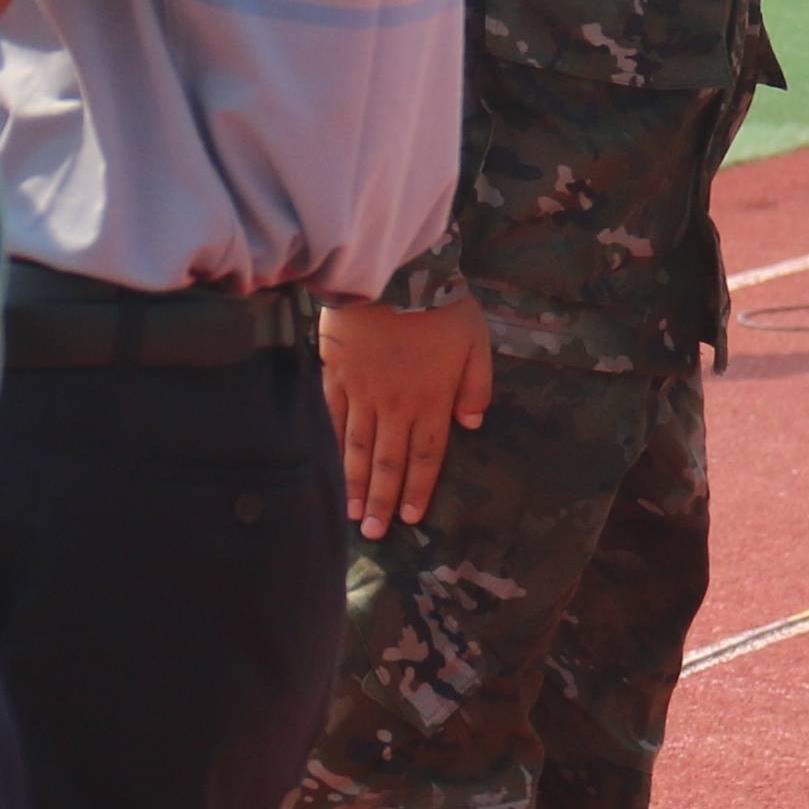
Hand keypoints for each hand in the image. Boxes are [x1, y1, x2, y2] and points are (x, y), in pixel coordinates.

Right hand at [319, 295, 495, 533]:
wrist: (393, 274)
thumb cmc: (441, 306)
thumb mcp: (477, 342)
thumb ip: (476, 386)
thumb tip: (471, 424)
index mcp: (432, 401)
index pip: (426, 457)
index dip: (417, 490)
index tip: (409, 519)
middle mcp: (396, 406)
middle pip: (389, 463)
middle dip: (382, 501)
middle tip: (373, 534)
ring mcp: (363, 393)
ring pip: (359, 448)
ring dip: (356, 483)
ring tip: (351, 513)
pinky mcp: (337, 375)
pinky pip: (335, 418)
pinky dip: (335, 445)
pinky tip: (331, 465)